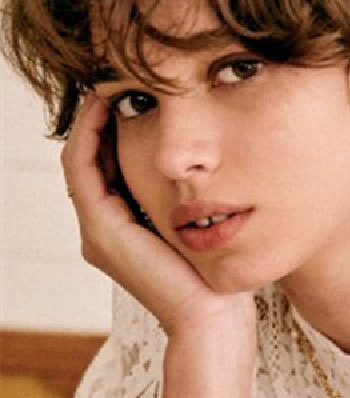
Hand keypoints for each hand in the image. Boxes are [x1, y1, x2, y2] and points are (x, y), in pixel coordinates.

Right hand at [61, 92, 254, 341]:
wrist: (213, 319)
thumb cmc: (219, 280)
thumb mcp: (203, 231)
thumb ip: (192, 202)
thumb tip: (210, 165)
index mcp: (123, 231)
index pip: (109, 169)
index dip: (115, 130)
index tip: (136, 94)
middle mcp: (103, 230)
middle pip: (92, 160)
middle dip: (101, 118)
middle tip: (119, 78)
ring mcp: (97, 231)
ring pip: (81, 159)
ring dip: (91, 119)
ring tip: (109, 82)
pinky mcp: (101, 229)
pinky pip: (83, 168)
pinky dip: (90, 134)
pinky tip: (107, 105)